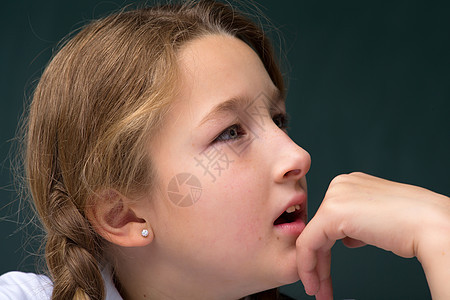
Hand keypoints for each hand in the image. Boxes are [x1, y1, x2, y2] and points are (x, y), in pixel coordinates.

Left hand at [296, 172, 449, 298]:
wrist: (432, 225)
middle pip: (320, 230)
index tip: (323, 274)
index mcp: (351, 184)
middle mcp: (339, 185)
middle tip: (318, 287)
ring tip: (319, 291)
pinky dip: (308, 265)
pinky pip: (308, 242)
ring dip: (314, 268)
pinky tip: (314, 283)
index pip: (329, 221)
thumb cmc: (416, 226)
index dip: (324, 251)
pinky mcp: (331, 212)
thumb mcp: (378, 221)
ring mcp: (334, 196)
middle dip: (318, 262)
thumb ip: (359, 225)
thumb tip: (348, 238)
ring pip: (312, 237)